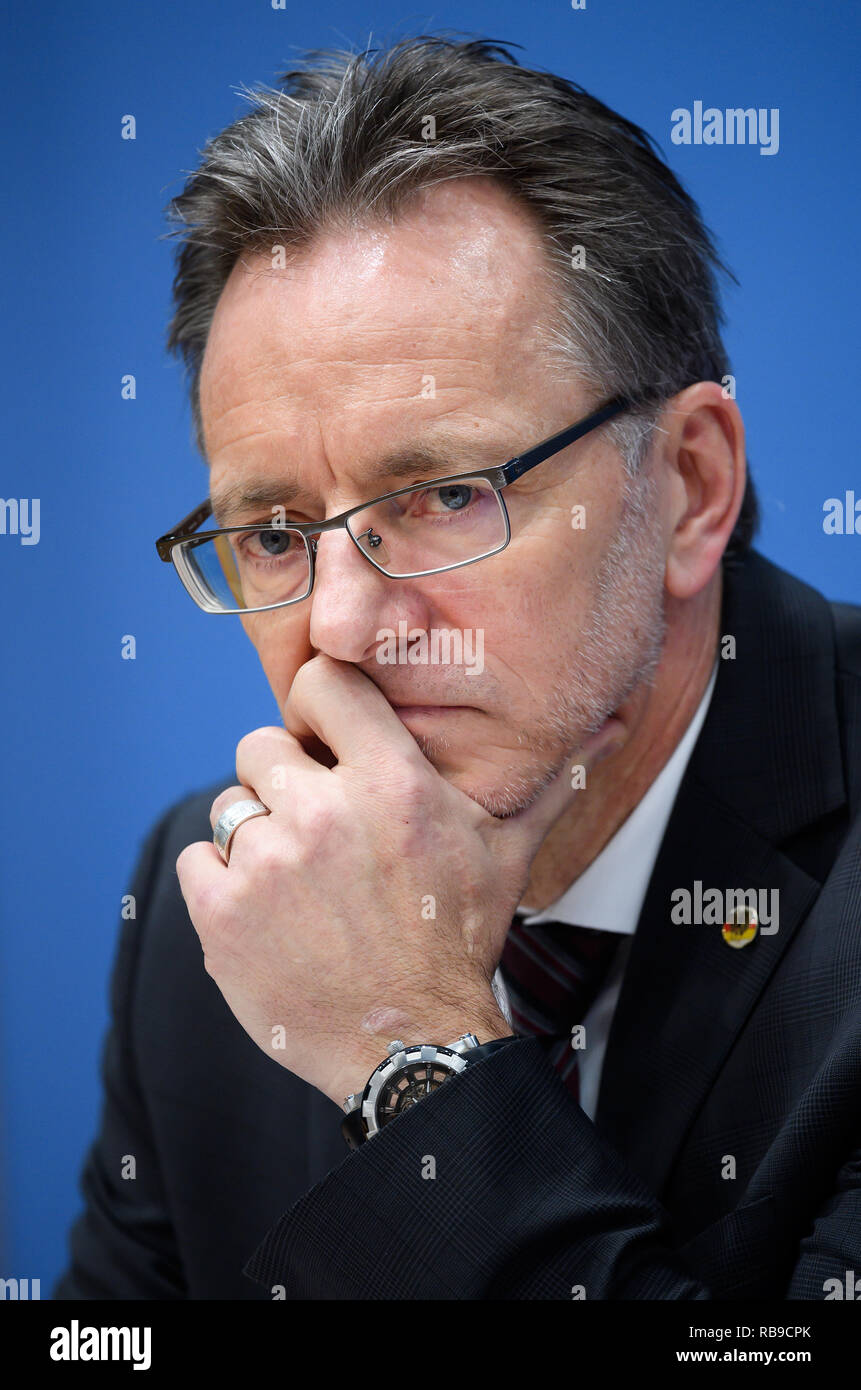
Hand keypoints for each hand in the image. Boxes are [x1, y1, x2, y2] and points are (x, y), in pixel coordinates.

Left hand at [176, 654, 620, 1105]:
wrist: (412, 1044)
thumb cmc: (459, 941)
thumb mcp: (507, 855)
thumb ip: (544, 785)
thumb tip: (612, 730)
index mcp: (393, 783)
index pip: (322, 680)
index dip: (316, 702)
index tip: (323, 736)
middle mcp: (325, 813)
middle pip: (261, 746)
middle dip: (282, 781)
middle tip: (314, 828)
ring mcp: (268, 864)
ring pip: (229, 807)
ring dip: (255, 838)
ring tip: (298, 883)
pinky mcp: (222, 915)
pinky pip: (196, 861)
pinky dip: (220, 884)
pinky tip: (267, 912)